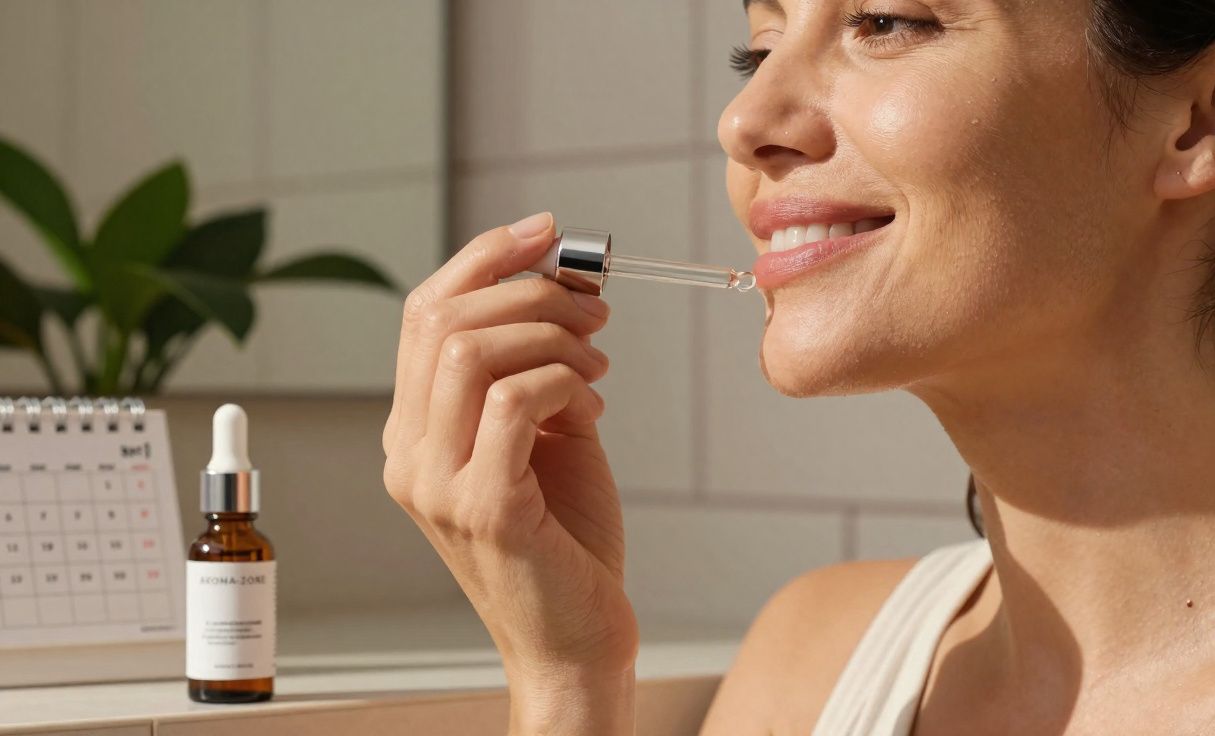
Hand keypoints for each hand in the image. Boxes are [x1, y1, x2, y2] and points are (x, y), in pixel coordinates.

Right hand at [382, 212, 638, 691]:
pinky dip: (564, 383)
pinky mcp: (482, 508)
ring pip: (471, 351)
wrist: (577, 642)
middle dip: (531, 291)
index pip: (424, 312)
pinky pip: (515, 402)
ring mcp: (435, 483)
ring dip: (552, 336)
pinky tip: (594, 409)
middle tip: (594, 308)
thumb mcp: (547, 437)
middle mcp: (407, 453)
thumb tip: (562, 287)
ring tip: (598, 361)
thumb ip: (537, 369)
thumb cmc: (565, 540)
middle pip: (442, 319)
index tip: (549, 232)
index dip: (485, 258)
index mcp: (414, 431)